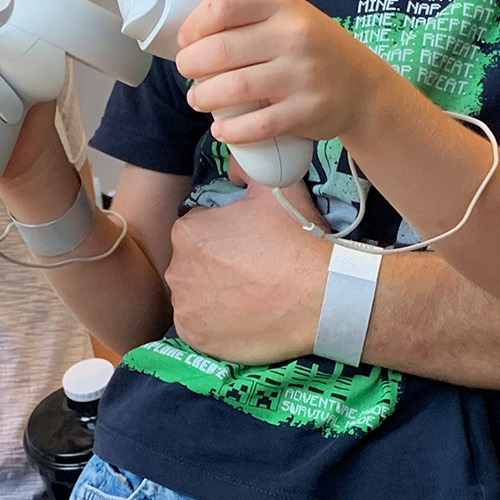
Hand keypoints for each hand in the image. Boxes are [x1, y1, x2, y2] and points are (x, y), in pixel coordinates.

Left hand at [166, 182, 328, 364]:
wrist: (321, 296)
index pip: (198, 230)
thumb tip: (234, 161)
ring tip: (251, 295)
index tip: (248, 244)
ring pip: (195, 296)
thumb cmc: (297, 240)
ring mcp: (186, 307)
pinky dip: (216, 324)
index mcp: (188, 231)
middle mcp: (177, 269)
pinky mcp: (196, 338)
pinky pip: (199, 328)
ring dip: (214, 294)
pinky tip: (244, 317)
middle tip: (252, 270)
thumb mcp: (274, 188)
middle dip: (216, 265)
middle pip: (194, 264)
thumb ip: (247, 167)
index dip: (224, 235)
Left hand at [175, 0, 390, 147]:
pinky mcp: (307, 111)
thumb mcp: (296, 5)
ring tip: (198, 98)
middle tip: (188, 70)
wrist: (365, 88)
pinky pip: (258, 125)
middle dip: (191, 64)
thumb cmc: (319, 45)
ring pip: (234, 88)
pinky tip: (222, 128)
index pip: (224, 4)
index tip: (187, 37)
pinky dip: (232, 130)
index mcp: (285, 6)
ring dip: (204, 97)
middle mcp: (294, 36)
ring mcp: (303, 76)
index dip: (195, 23)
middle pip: (221, 49)